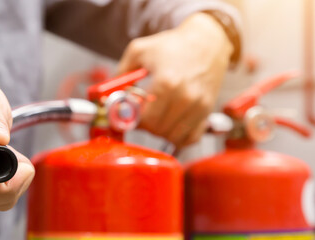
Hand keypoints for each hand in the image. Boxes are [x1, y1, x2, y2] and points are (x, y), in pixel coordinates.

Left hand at [118, 13, 233, 148]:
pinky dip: (179, 136)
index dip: (132, 120)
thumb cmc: (172, 45)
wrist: (207, 41)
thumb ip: (120, 73)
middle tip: (140, 114)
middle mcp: (185, 98)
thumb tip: (106, 95)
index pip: (145, 120)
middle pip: (158, 130)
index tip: (128, 113)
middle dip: (145, 125)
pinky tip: (171, 124)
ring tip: (156, 116)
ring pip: (173, 137)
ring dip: (160, 131)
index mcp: (166, 83)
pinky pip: (190, 138)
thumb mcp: (139, 50)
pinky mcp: (208, 111)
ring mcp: (199, 106)